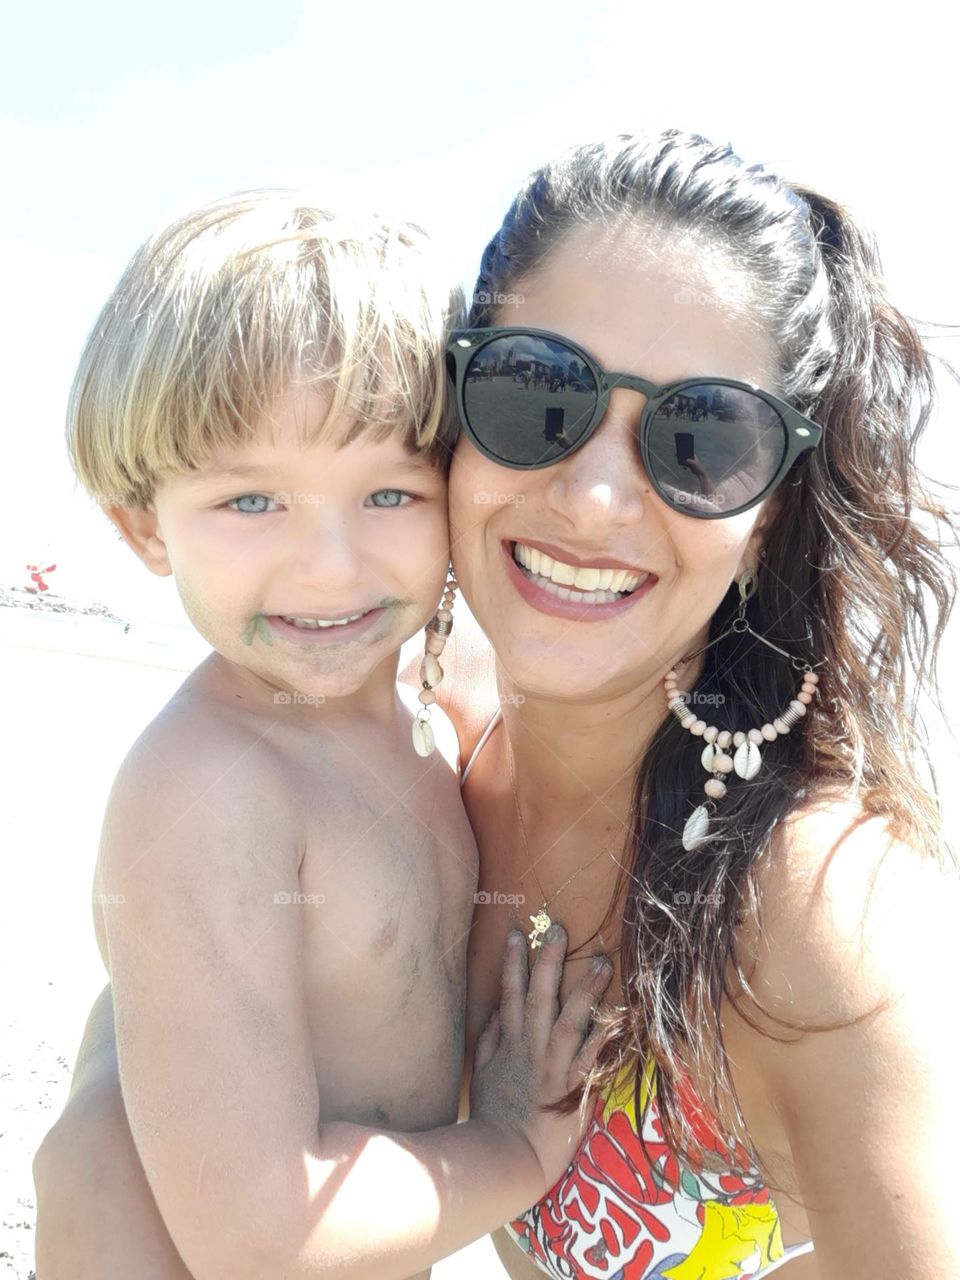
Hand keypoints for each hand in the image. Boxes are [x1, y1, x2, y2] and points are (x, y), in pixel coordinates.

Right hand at [469, 924, 611, 1191]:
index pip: (510, 992)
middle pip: (540, 996)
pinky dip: (604, 1038)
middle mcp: (531, 1047)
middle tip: (559, 929)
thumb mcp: (482, 1072)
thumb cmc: (494, 1114)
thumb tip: (497, 1009)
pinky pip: (592, 1058)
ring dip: (585, 989)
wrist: (507, 1156)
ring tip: (600, 962)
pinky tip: (619, 1016)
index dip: (513, 961)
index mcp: (509, 1042)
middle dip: (548, 960)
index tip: (517, 932)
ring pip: (570, 1019)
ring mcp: (553, 1066)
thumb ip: (489, 1038)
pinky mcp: (573, 1088)